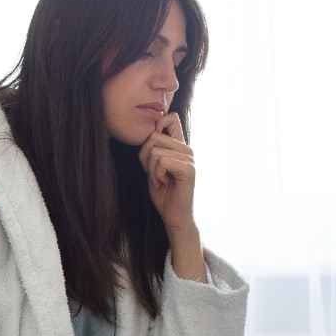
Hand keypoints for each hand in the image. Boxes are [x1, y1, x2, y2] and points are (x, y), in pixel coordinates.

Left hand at [138, 113, 196, 234]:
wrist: (174, 216)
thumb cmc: (164, 193)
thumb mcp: (153, 167)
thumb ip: (152, 149)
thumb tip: (150, 132)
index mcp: (179, 146)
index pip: (171, 118)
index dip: (156, 126)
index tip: (151, 147)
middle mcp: (187, 149)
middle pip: (153, 137)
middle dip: (145, 159)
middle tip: (156, 174)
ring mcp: (189, 158)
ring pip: (155, 151)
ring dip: (151, 170)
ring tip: (161, 180)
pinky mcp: (188, 169)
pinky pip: (161, 162)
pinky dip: (156, 175)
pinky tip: (165, 183)